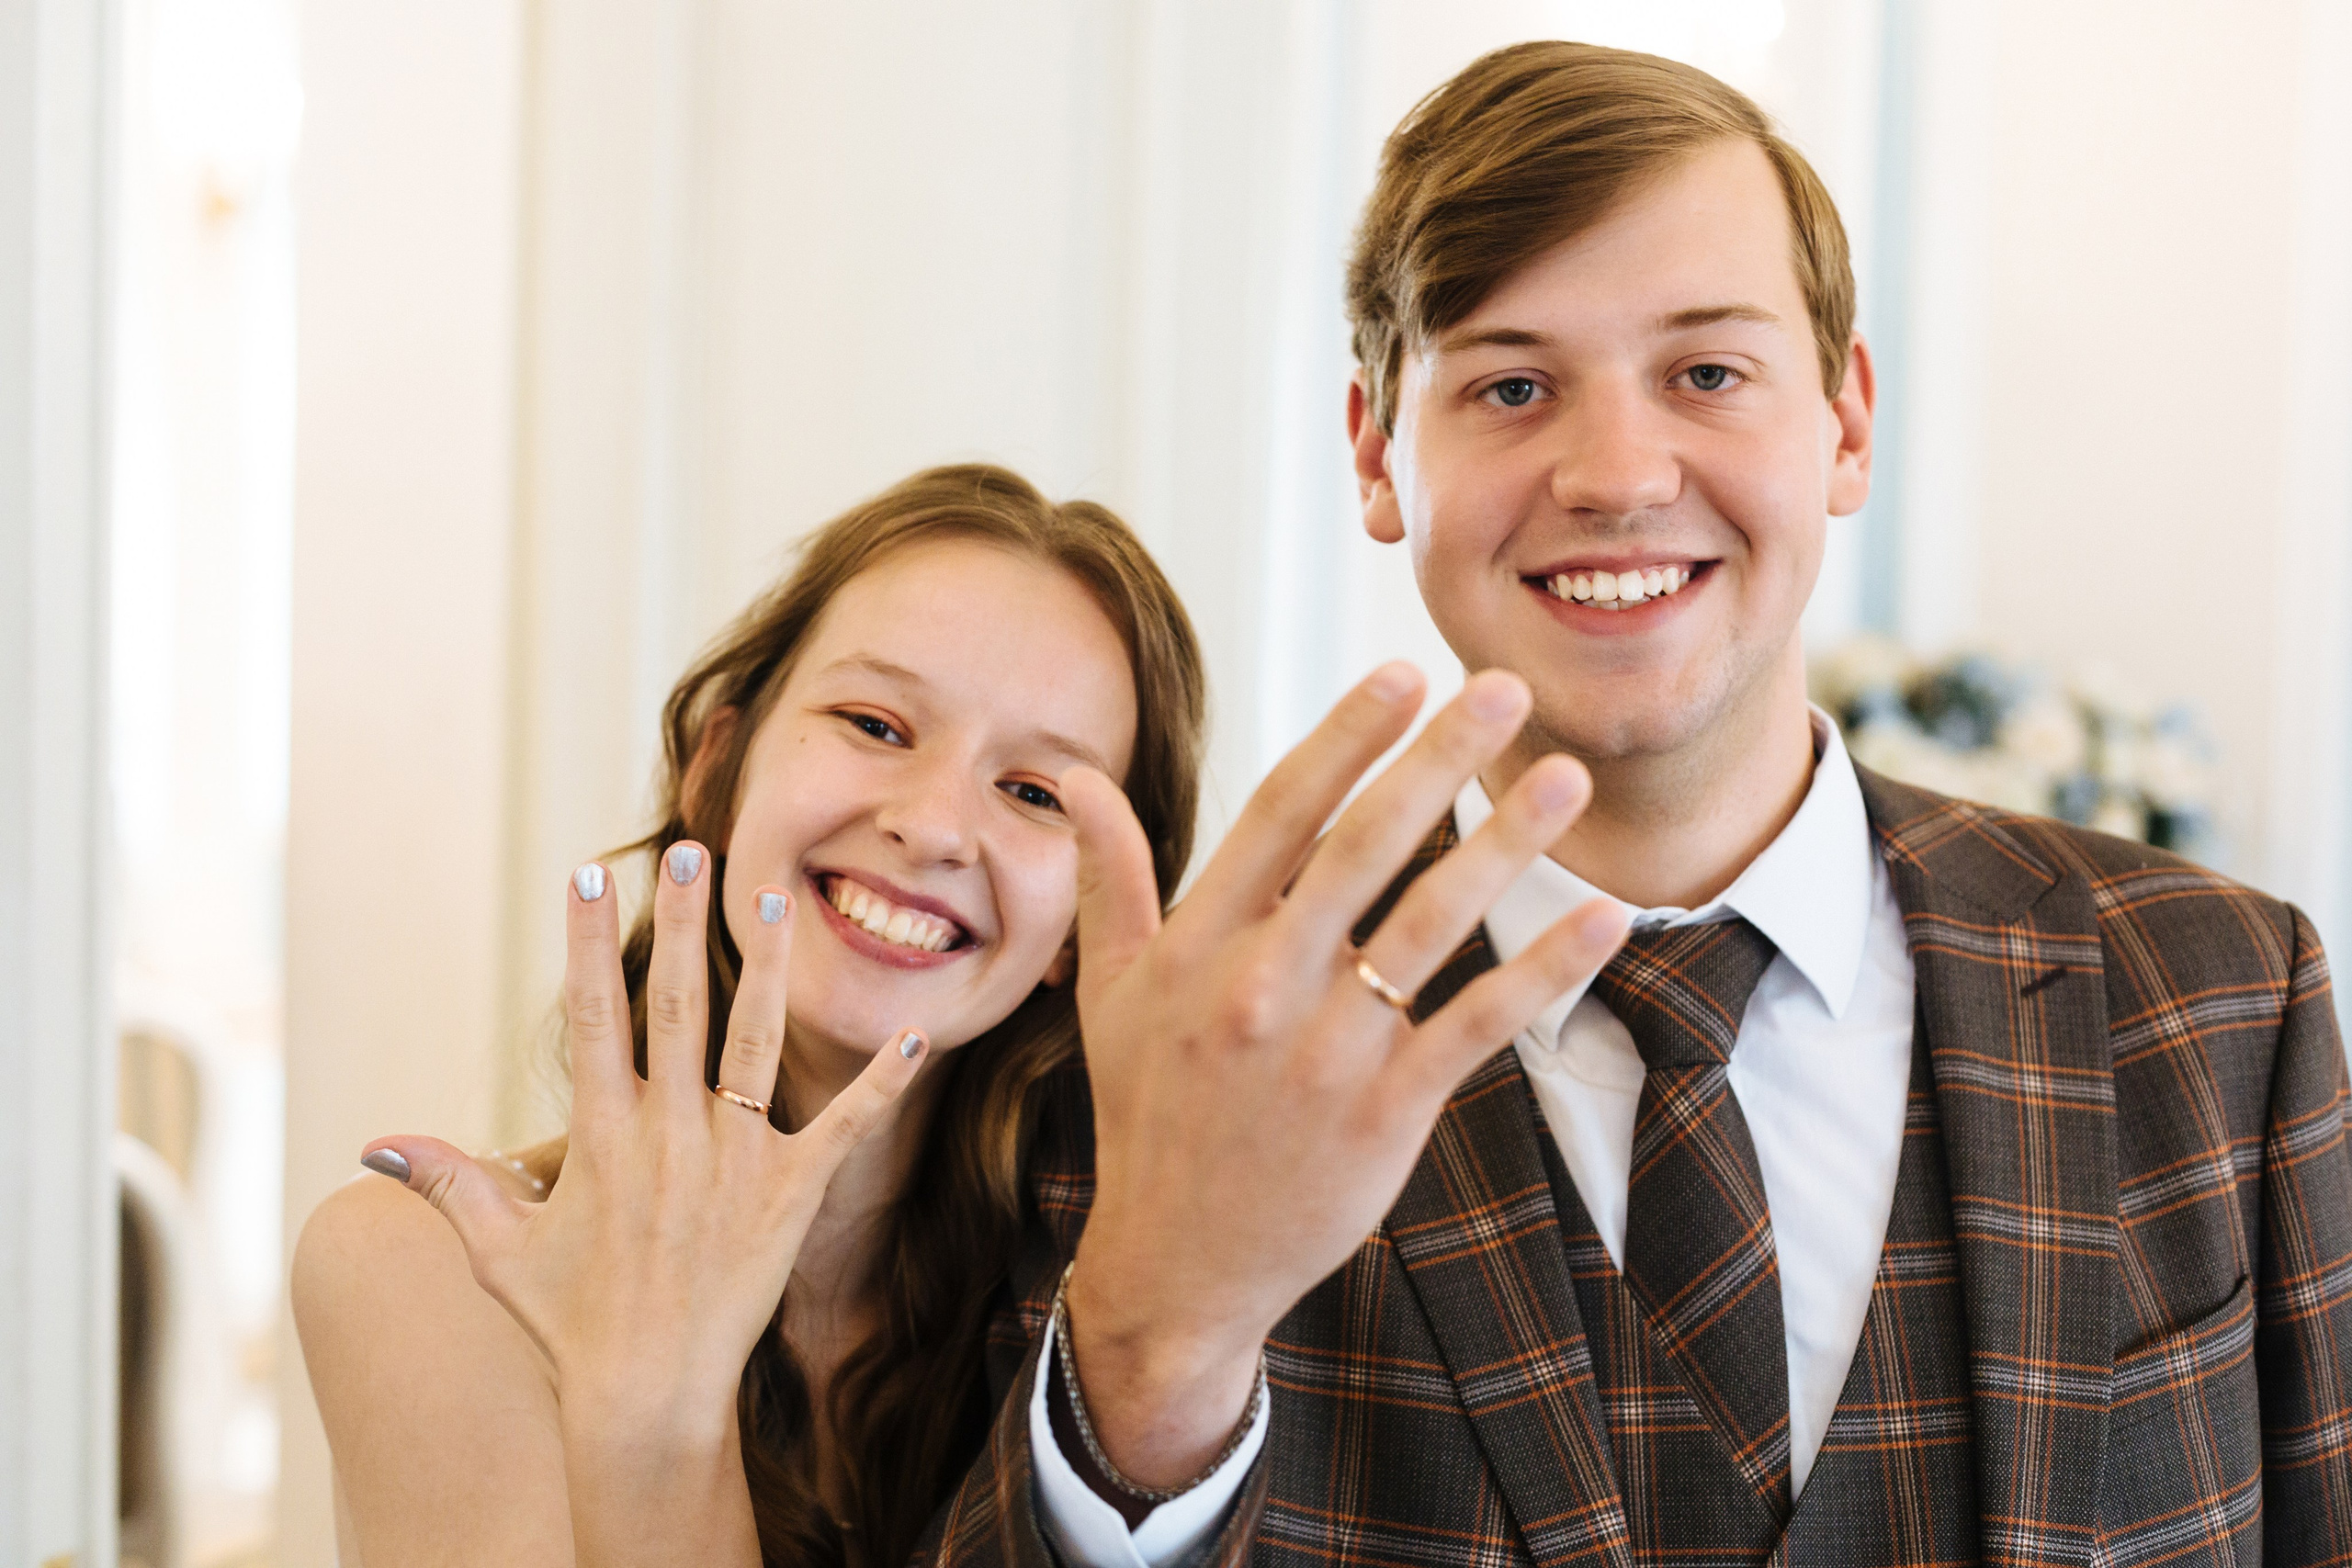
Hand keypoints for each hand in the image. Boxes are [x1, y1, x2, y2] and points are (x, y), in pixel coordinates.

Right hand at [362, 842, 926, 1449]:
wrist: (645, 1395)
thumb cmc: (570, 1322)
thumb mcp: (498, 1249)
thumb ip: (448, 1182)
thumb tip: (375, 1145)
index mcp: (603, 1133)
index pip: (592, 1014)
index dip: (588, 939)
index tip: (590, 869)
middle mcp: (670, 1132)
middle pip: (677, 1005)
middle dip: (681, 924)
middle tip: (693, 852)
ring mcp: (735, 1159)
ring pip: (755, 1041)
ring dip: (767, 967)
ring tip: (777, 897)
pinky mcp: (790, 1194)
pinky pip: (846, 1127)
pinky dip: (884, 1082)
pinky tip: (920, 1034)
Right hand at [1060, 664, 1625, 1486]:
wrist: (1178, 1262)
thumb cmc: (1147, 1111)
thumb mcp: (1112, 993)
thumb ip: (1111, 878)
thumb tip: (1080, 777)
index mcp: (1199, 944)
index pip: (1281, 812)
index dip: (1348, 737)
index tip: (1404, 674)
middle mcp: (1262, 985)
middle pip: (1365, 847)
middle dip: (1440, 760)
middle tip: (1506, 690)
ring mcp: (1327, 1050)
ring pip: (1430, 924)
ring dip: (1507, 845)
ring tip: (1567, 781)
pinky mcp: (1385, 1111)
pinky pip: (1477, 1023)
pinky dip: (1542, 970)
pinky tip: (1600, 918)